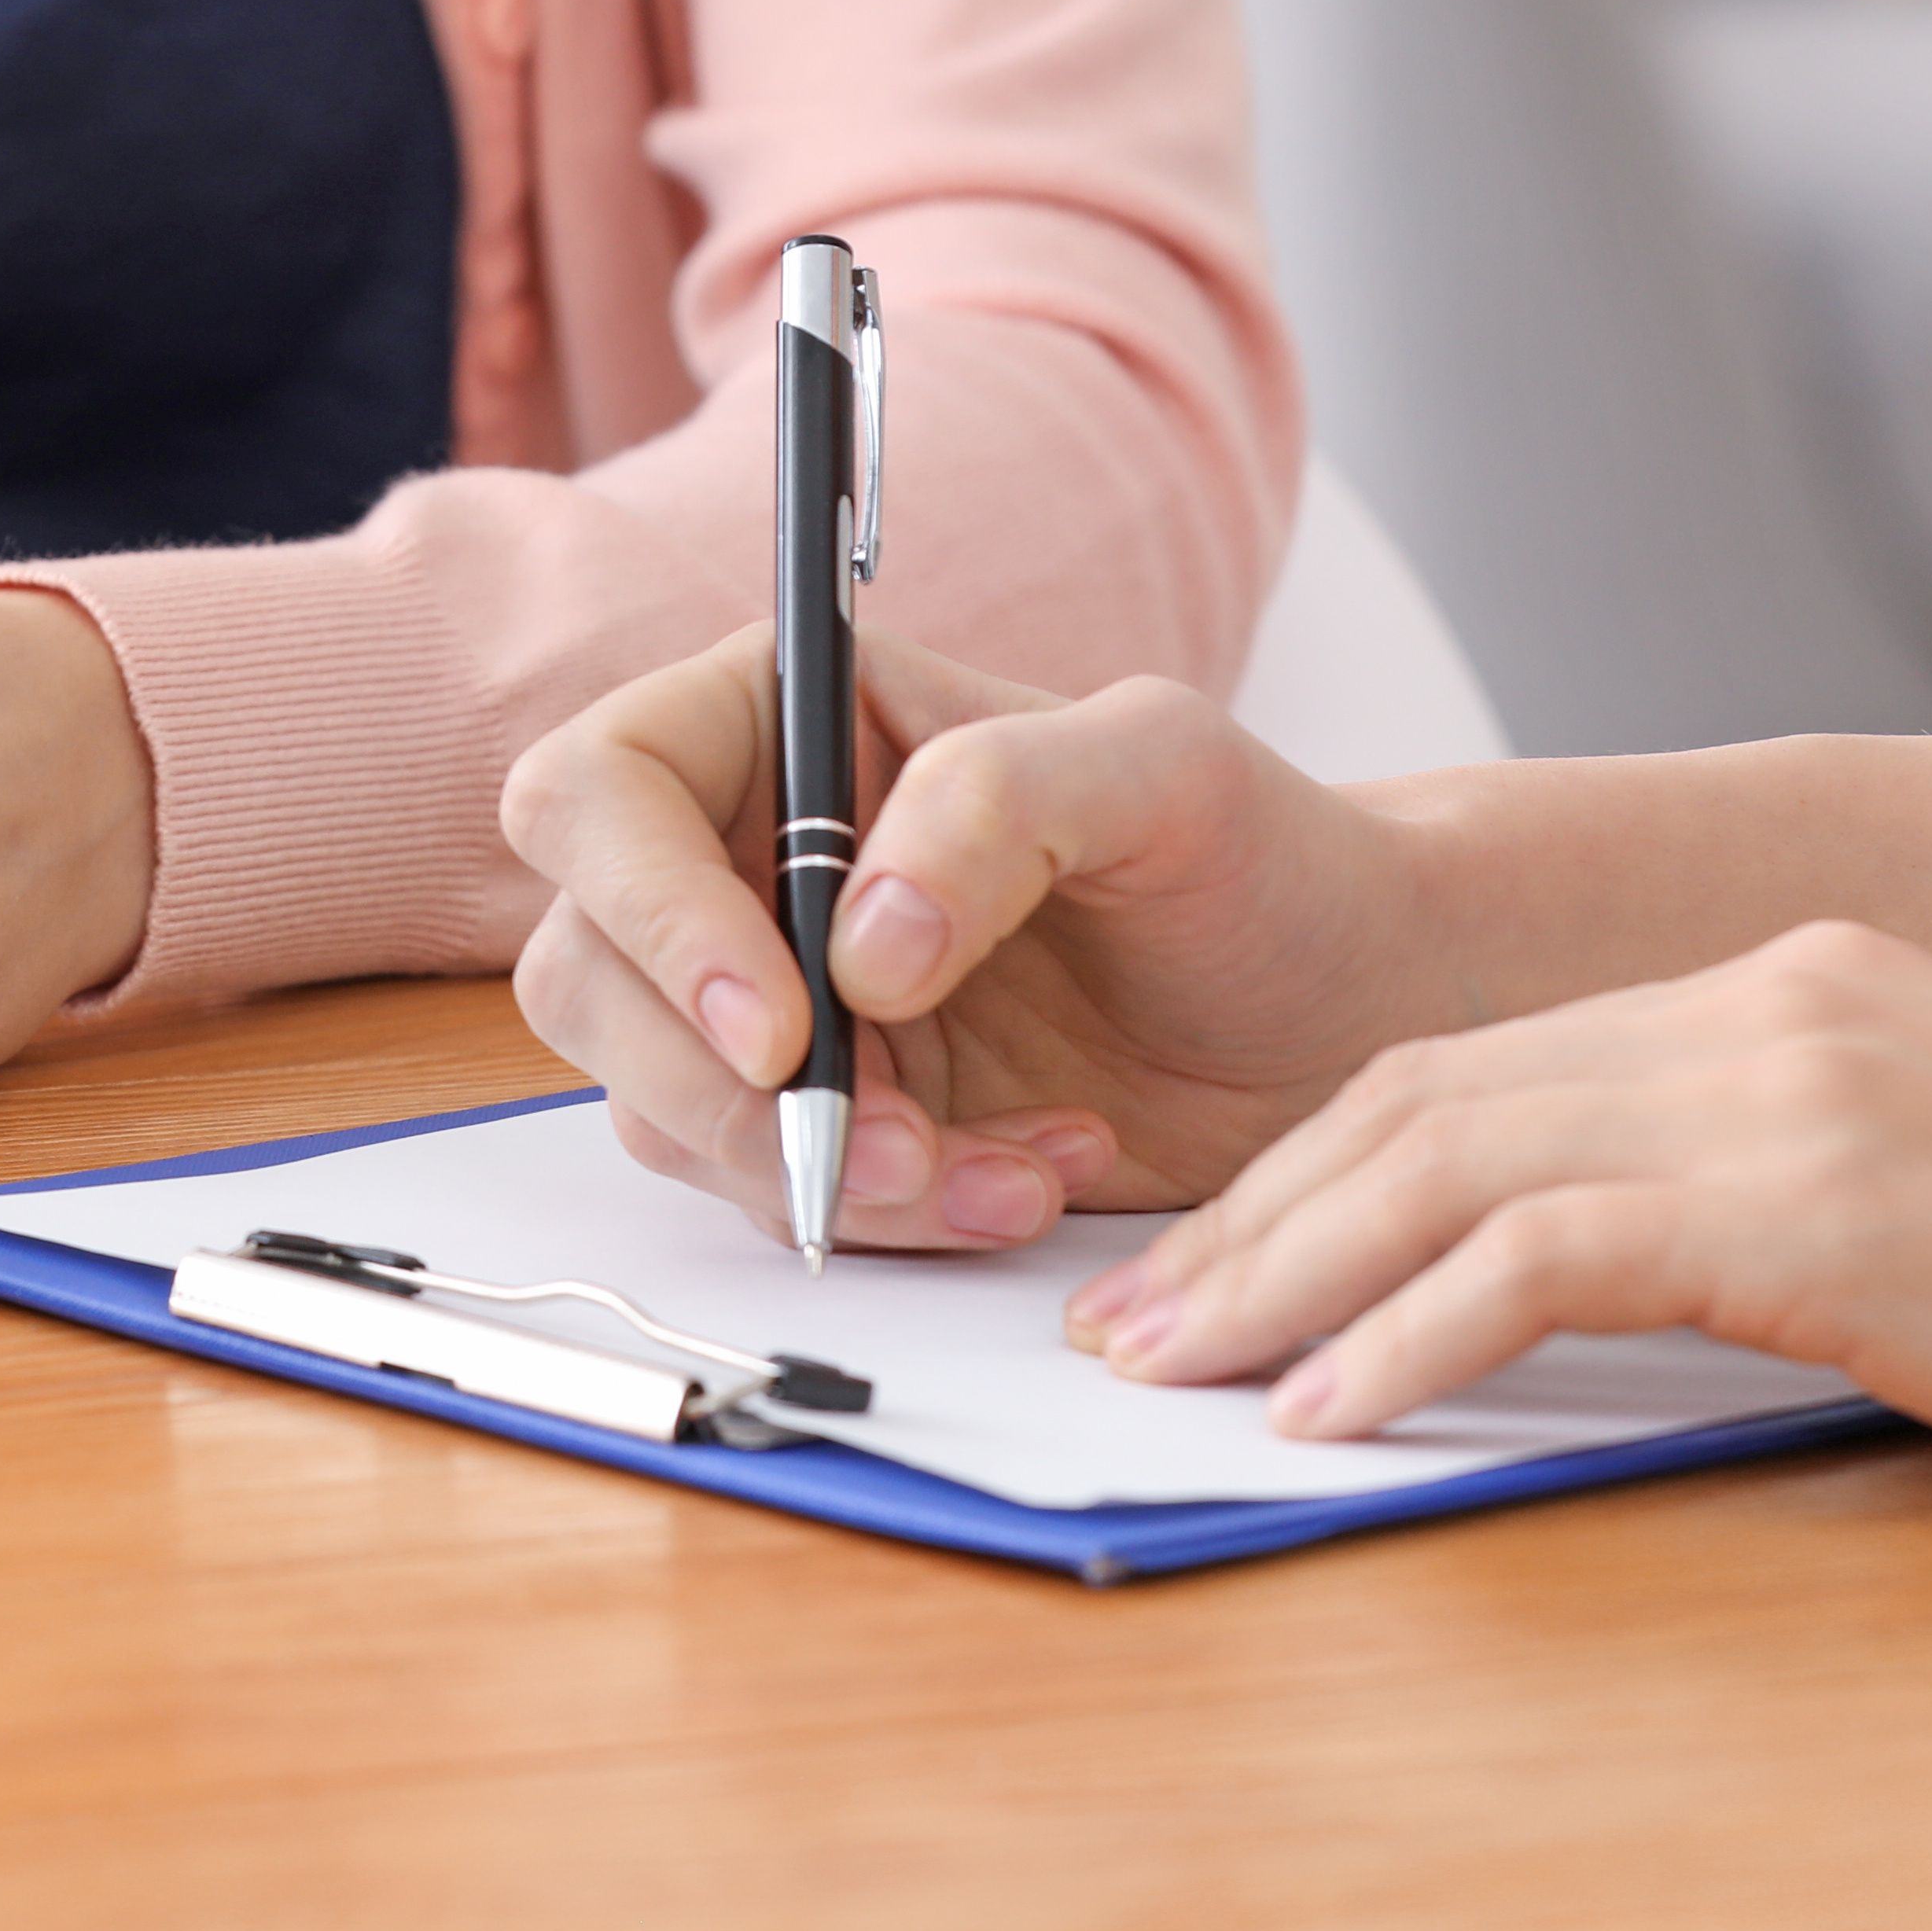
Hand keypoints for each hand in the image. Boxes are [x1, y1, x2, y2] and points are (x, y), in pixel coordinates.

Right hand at [503, 623, 1459, 1251]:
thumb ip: (998, 803)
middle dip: (725, 1086)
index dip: (649, 912)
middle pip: (588, 971)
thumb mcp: (1161, 771)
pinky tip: (1025, 1182)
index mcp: (784, 715)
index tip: (780, 1025)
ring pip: (664, 1103)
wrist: (1343, 1015)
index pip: (599, 794)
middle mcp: (743, 851)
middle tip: (889, 1141)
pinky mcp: (821, 1115)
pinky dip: (889, 1215)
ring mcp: (768, 993)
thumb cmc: (1262, 856)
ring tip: (1002, 1170)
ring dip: (819, 1168)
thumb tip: (854, 948)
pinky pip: (767, 1190)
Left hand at [1068, 921, 1931, 1519]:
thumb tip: (1593, 1281)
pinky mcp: (1818, 1198)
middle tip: (1132, 1320)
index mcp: (1787, 987)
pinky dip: (1407, 1332)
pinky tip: (1324, 1412)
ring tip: (1170, 1372)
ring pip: (1446, 1160)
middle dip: (1252, 1213)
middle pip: (1422, 1094)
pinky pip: (1540, 1256)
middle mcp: (1765, 1001)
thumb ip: (1763, 1194)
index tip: (1209, 1259)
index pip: (1480, 1061)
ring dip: (1282, 1275)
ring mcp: (1791, 1085)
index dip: (1318, 1163)